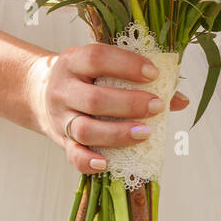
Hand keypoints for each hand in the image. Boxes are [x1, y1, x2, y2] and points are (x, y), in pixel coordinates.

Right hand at [23, 43, 189, 173]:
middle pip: (94, 99)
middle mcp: (63, 89)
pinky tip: (107, 163)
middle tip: (157, 106)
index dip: (127, 65)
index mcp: (73, 61)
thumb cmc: (84, 78)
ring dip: (117, 133)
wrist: (39, 93)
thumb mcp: (102, 67)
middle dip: (130, 104)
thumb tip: (180, 99)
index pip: (98, 58)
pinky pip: (73, 155)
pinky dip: (89, 161)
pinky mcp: (61, 141)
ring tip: (145, 133)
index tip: (154, 73)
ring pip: (85, 130)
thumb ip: (138, 78)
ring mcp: (60, 117)